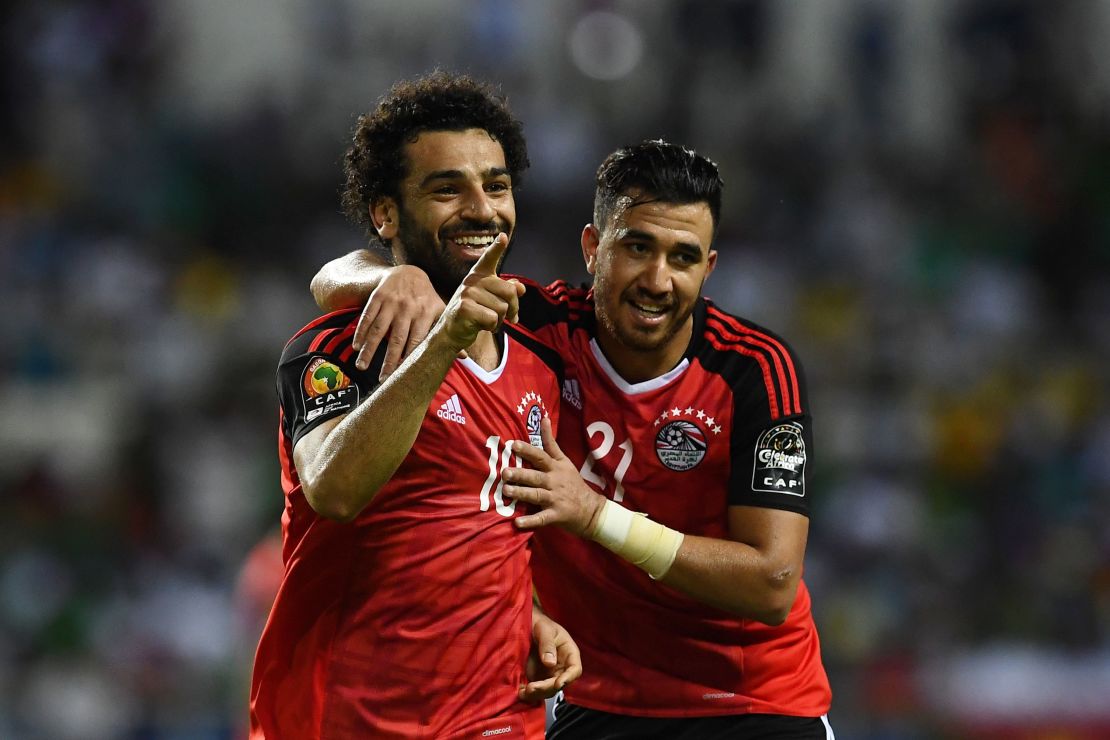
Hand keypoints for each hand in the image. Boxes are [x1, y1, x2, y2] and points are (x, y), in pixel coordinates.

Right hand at [352, 265, 445, 378]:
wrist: (409, 271)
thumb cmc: (427, 298)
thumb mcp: (441, 311)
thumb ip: (449, 333)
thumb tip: (465, 357)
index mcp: (426, 313)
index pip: (417, 341)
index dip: (410, 358)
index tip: (405, 375)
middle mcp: (408, 308)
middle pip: (396, 339)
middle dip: (389, 360)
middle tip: (383, 379)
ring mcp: (391, 302)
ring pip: (378, 329)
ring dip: (369, 349)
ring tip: (361, 366)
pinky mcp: (377, 297)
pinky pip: (367, 316)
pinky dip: (360, 331)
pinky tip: (356, 346)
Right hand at [438, 233, 524, 350]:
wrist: (451, 332)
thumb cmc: (475, 314)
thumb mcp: (492, 300)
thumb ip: (507, 292)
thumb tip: (520, 287)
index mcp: (478, 275)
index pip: (489, 258)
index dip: (497, 247)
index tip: (504, 236)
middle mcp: (472, 280)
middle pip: (509, 291)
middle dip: (513, 308)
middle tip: (509, 317)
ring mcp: (467, 293)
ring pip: (502, 308)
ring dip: (500, 320)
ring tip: (488, 321)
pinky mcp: (464, 308)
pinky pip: (492, 319)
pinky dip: (491, 327)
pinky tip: (480, 326)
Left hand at [504, 417, 605, 536]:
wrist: (591, 510)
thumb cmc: (573, 483)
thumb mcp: (564, 461)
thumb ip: (551, 442)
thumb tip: (543, 418)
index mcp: (556, 468)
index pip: (541, 456)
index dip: (528, 450)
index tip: (513, 445)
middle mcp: (555, 482)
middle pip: (536, 476)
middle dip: (521, 474)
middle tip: (504, 472)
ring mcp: (556, 499)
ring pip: (537, 495)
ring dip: (522, 493)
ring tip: (507, 490)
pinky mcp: (556, 516)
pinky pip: (541, 519)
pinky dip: (530, 522)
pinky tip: (517, 523)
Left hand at [519, 607, 581, 703]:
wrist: (527, 625)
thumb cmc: (540, 623)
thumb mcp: (544, 629)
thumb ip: (548, 644)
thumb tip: (550, 663)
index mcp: (569, 653)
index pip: (575, 669)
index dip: (568, 678)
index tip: (558, 684)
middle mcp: (562, 667)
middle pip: (559, 683)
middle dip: (546, 688)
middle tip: (532, 687)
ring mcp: (549, 674)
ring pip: (548, 690)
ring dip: (537, 694)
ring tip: (523, 691)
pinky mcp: (537, 678)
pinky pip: (536, 690)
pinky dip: (529, 694)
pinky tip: (520, 691)